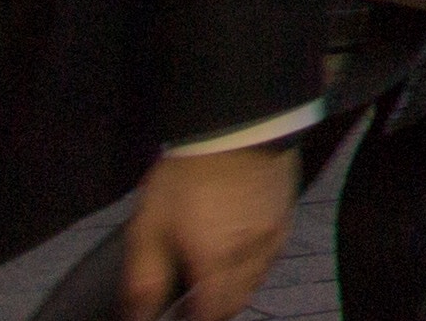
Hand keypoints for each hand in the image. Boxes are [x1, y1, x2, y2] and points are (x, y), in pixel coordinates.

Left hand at [122, 141, 296, 320]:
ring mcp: (274, 234)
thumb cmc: (188, 175)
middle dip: (215, 308)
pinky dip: (253, 261)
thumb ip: (145, 278)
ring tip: (211, 270)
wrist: (238, 124)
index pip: (212, 315)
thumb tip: (139, 317)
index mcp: (218, 262)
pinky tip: (236, 244)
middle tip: (192, 300)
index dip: (194, 320)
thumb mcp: (150, 227)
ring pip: (257, 279)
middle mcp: (252, 256)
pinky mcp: (286, 213)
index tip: (178, 315)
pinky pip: (270, 253)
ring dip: (235, 286)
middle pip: (238, 301)